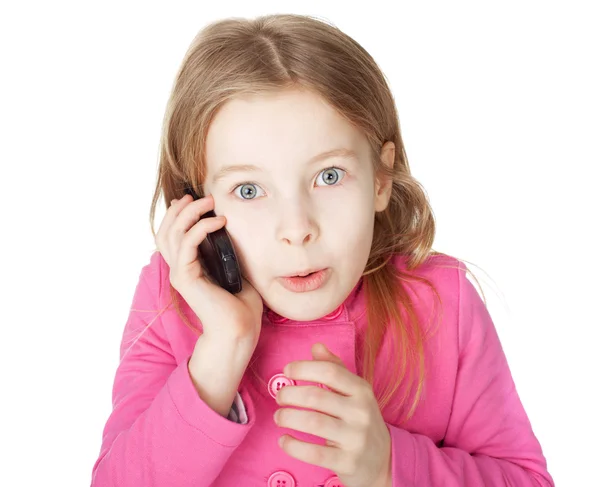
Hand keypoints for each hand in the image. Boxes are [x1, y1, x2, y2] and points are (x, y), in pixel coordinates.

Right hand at [155, 193, 262, 345]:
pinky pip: (187, 244)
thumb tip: (230, 231)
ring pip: (173, 234)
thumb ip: (226, 252)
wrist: (239, 330)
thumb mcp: (233, 270)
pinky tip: (218, 221)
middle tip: (201, 197)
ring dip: (190, 213)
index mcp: (187, 267)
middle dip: (181, 209)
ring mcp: (180, 274)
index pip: (171, 235)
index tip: (193, 200)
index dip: (177, 215)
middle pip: (166, 231)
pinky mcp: (186, 278)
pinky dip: (201, 228)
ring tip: (209, 202)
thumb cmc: (240, 304)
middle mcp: (179, 270)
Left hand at [274, 343, 391, 486]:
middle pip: (316, 397)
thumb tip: (316, 346)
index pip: (330, 372)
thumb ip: (335, 368)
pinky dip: (293, 446)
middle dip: (290, 394)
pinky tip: (284, 440)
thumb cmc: (360, 419)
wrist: (383, 460)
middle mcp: (361, 412)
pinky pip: (314, 453)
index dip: (304, 368)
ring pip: (313, 423)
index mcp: (362, 390)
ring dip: (288, 418)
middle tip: (279, 397)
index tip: (287, 370)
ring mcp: (355, 438)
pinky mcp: (347, 462)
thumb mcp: (354, 392)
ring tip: (279, 417)